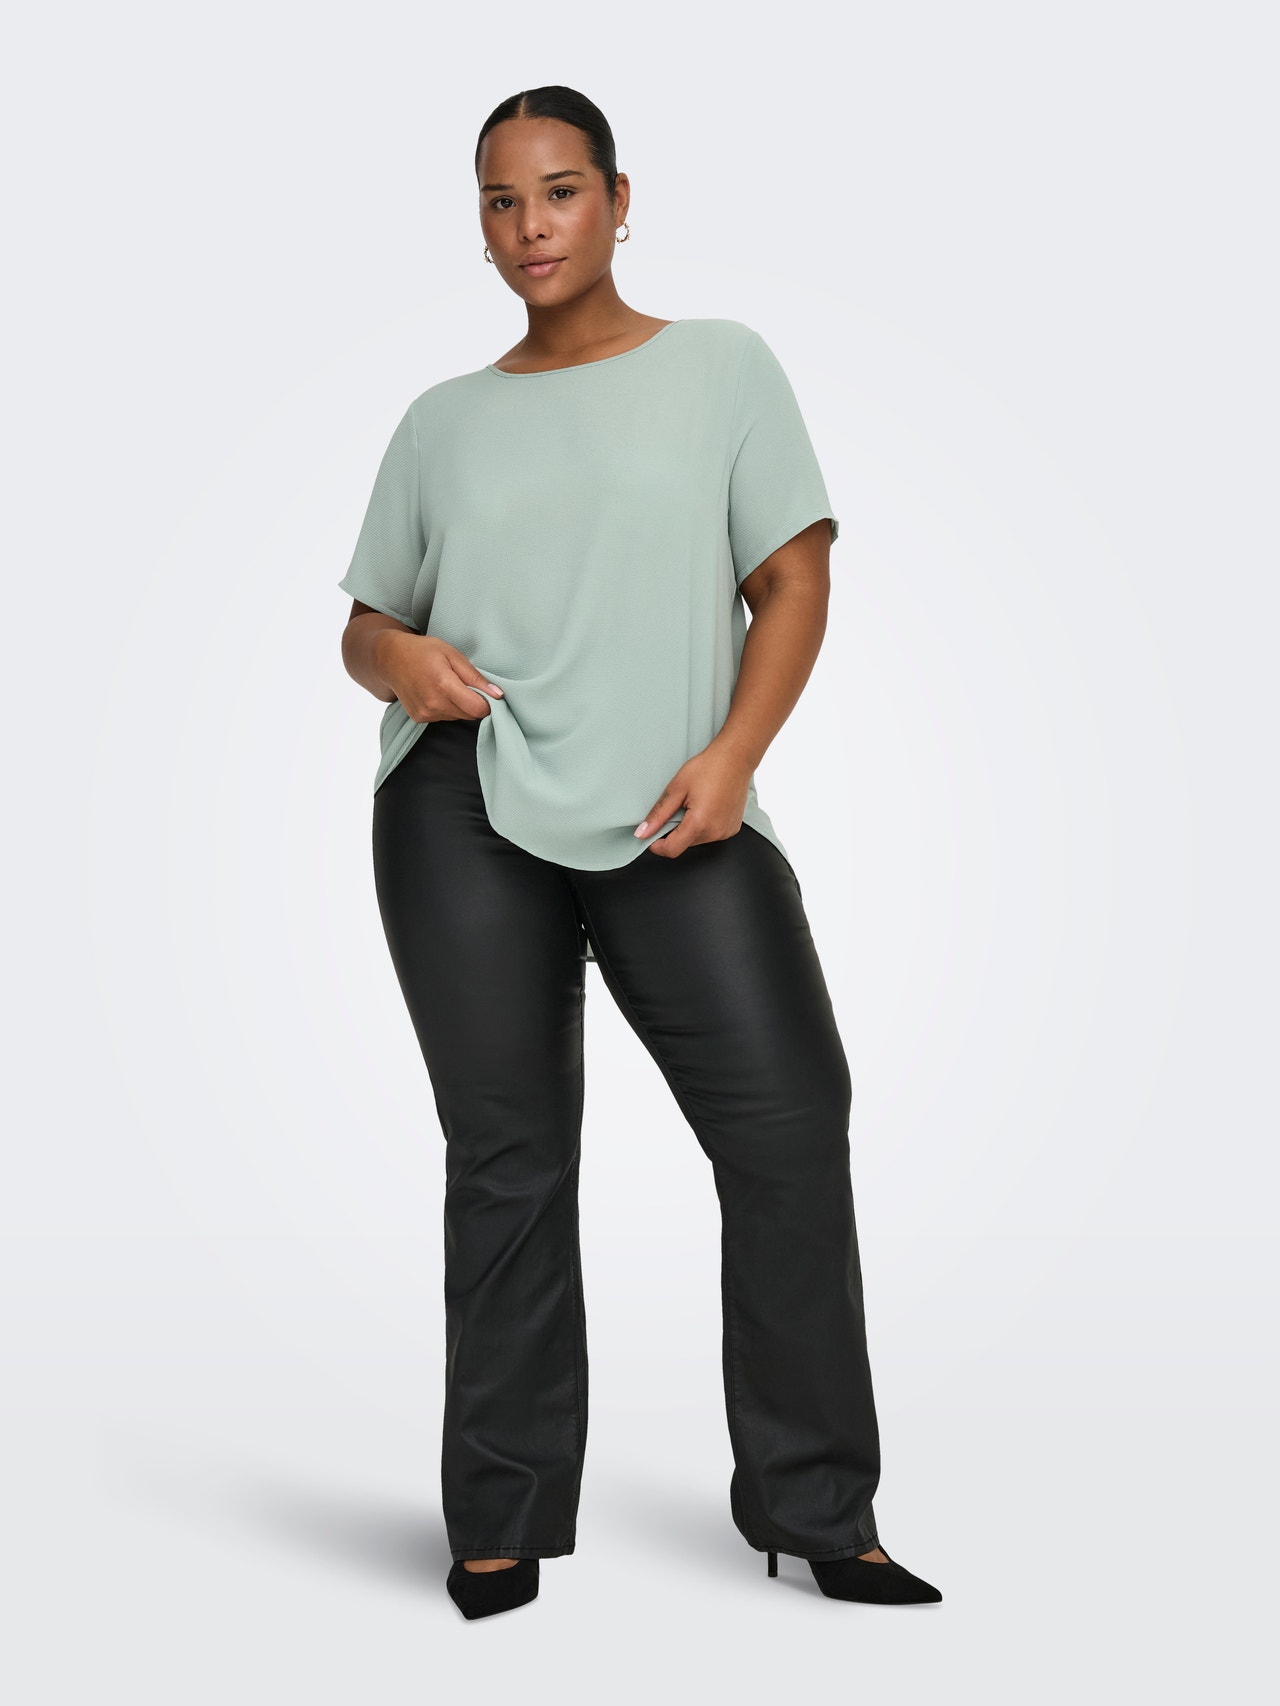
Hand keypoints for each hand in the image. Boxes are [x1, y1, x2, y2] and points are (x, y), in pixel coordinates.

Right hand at [374, 631, 503, 721]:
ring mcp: (425, 714)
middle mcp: (433, 704)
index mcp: (444, 685)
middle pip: (470, 715)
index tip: (486, 692)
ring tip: (447, 685)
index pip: (478, 709)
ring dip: (459, 705)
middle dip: (473, 702)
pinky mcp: (419, 719)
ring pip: (458, 717)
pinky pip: (444, 718)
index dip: (487, 702)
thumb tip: (498, 695)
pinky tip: (436, 692)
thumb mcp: (453, 655)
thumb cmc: (423, 651)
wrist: (390, 659)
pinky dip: (446, 707)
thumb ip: (476, 678)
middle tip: (464, 683)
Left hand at [634, 741, 754, 858]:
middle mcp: (715, 832)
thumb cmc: (709, 767)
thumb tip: (643, 832)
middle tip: (676, 807)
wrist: (736, 757)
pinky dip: (703, 825)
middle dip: (674, 832)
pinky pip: (710, 834)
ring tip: (694, 804)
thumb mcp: (676, 788)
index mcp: (700, 824)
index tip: (650, 834)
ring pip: (696, 840)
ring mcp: (726, 832)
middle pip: (684, 844)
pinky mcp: (732, 828)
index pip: (671, 849)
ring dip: (689, 828)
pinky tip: (706, 806)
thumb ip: (658, 814)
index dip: (656, 845)